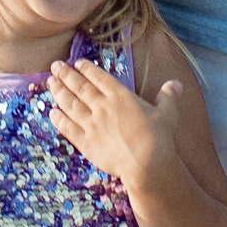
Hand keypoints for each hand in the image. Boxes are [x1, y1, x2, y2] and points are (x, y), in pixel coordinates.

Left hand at [45, 55, 183, 193]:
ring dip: (59, 92)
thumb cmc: (159, 138)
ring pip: (70, 104)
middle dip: (66, 75)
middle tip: (55, 66)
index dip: (86, 68)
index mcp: (121, 96)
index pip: (99, 77)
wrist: (147, 164)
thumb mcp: (167, 114)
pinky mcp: (86, 143)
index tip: (77, 62)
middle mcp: (103, 107)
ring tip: (50, 83)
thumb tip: (176, 84)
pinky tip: (52, 113)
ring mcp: (92, 124)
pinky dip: (59, 119)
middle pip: (80, 87)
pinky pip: (68, 128)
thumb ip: (168, 97)